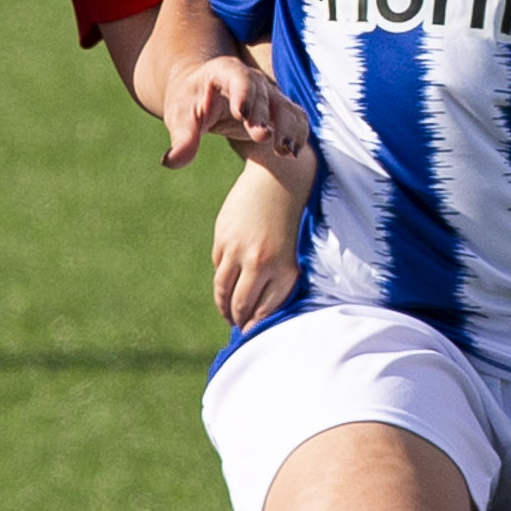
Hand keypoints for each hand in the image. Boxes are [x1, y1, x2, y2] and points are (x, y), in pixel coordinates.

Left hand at [157, 50, 306, 171]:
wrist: (204, 94)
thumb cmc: (189, 104)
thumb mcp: (180, 117)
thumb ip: (181, 138)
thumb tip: (170, 162)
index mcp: (224, 72)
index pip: (238, 77)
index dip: (243, 93)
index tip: (242, 114)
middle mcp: (252, 80)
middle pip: (263, 94)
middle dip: (263, 115)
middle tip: (261, 136)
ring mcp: (269, 94)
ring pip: (285, 107)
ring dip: (287, 128)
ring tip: (285, 151)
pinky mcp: (279, 110)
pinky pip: (296, 118)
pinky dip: (298, 133)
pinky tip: (293, 153)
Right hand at [212, 156, 305, 325]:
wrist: (280, 179)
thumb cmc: (292, 219)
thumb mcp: (293, 254)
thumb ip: (278, 280)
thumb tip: (256, 310)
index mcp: (285, 270)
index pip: (264, 310)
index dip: (254, 325)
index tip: (249, 331)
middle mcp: (261, 264)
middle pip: (241, 305)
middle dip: (237, 320)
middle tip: (236, 325)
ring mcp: (239, 251)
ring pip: (223, 290)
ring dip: (224, 305)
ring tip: (227, 312)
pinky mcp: (223, 238)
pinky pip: (218, 267)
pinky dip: (222, 277)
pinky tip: (227, 282)